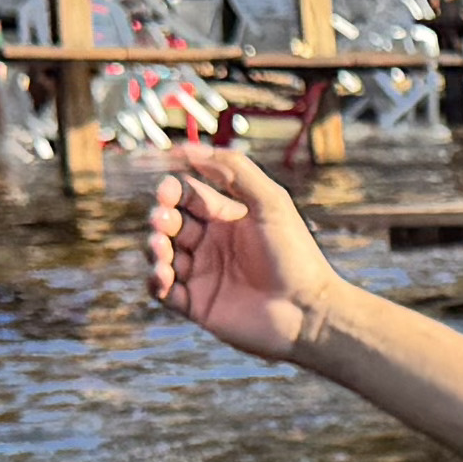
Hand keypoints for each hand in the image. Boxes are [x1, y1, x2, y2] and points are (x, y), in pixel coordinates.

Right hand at [150, 136, 332, 362]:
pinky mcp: (197, 305)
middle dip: (161, 217)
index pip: (187, 195)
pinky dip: (155, 281)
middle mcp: (212, 244)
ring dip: (154, 247)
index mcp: (228, 217)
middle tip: (164, 220)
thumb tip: (189, 148)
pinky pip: (163, 291)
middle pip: (170, 222)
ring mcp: (204, 275)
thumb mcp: (271, 201)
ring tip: (162, 249)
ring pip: (161, 254)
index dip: (172, 189)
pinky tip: (163, 276)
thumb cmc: (295, 255)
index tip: (166, 189)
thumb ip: (234, 170)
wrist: (308, 313)